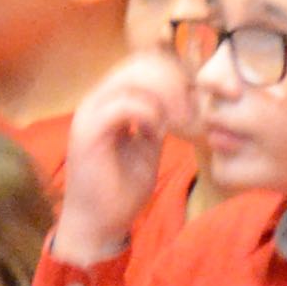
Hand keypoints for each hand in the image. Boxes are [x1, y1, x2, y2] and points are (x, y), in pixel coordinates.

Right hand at [54, 49, 194, 265]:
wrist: (99, 224)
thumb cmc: (123, 187)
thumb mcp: (151, 143)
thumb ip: (162, 116)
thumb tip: (187, 95)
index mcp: (111, 100)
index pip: (147, 62)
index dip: (180, 73)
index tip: (200, 98)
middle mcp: (97, 100)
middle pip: (143, 62)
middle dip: (177, 80)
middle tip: (192, 110)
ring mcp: (89, 113)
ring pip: (133, 76)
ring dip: (168, 95)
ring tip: (182, 121)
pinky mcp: (87, 133)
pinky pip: (124, 105)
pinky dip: (150, 114)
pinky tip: (160, 133)